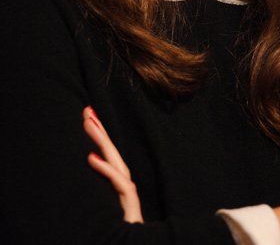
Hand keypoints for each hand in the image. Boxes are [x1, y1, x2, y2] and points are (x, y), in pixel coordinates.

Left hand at [82, 105, 143, 223]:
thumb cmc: (119, 231)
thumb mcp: (104, 207)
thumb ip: (103, 185)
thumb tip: (89, 162)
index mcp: (118, 184)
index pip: (108, 155)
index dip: (99, 135)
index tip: (88, 117)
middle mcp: (124, 185)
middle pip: (112, 152)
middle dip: (100, 130)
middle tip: (87, 111)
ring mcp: (128, 194)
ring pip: (116, 162)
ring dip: (102, 142)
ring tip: (89, 125)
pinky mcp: (130, 206)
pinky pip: (118, 184)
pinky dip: (106, 170)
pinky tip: (92, 158)